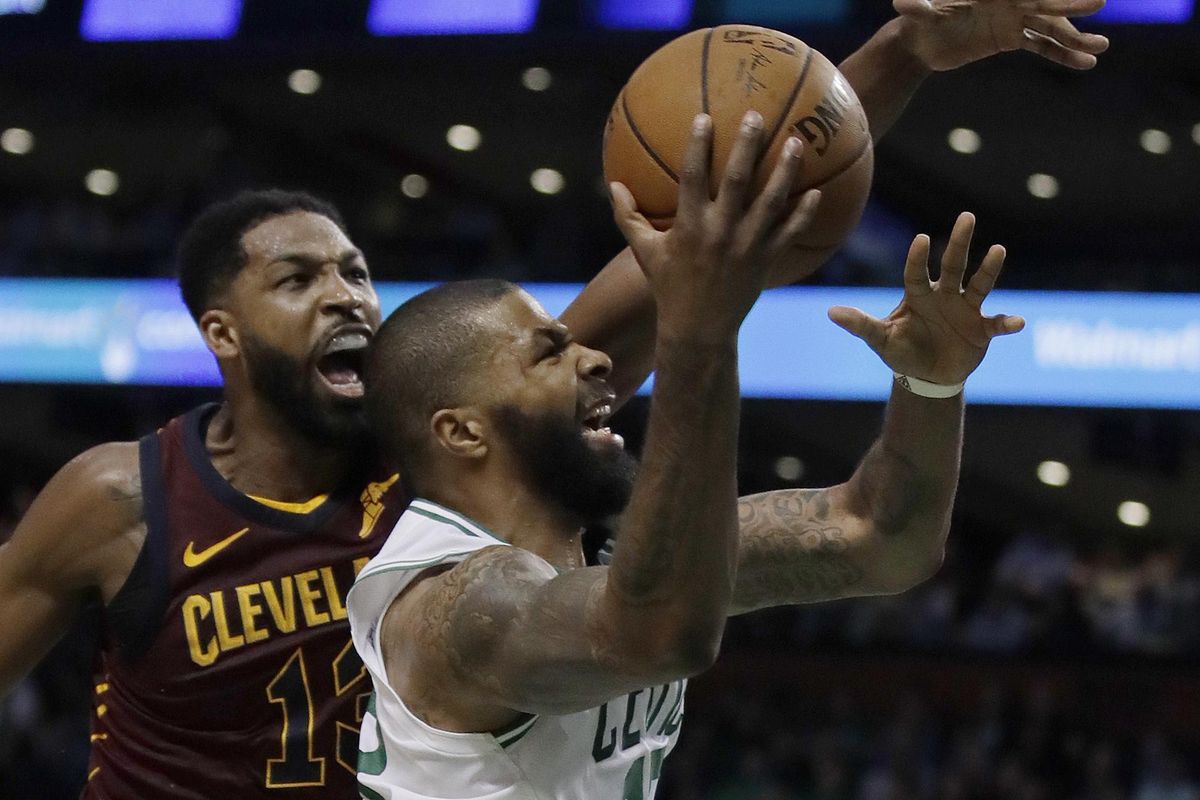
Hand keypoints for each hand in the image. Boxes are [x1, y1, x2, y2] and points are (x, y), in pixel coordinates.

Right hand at [611, 111, 820, 341]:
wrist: (697, 329)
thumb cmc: (669, 286)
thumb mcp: (644, 253)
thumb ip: (628, 217)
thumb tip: (613, 184)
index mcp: (688, 226)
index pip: (692, 177)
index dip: (697, 146)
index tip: (703, 116)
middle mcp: (719, 232)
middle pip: (737, 180)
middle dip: (747, 146)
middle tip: (757, 116)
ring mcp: (745, 246)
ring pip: (770, 202)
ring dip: (785, 171)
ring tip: (797, 143)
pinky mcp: (765, 261)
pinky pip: (789, 233)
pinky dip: (804, 214)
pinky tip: (817, 191)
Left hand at [828, 212, 1024, 384]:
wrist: (926, 375)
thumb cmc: (902, 351)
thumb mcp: (880, 340)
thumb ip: (860, 325)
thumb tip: (830, 313)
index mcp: (918, 295)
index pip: (916, 273)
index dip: (918, 258)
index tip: (920, 239)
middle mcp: (944, 295)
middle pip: (953, 265)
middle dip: (959, 242)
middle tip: (966, 216)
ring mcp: (965, 310)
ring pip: (979, 285)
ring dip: (988, 269)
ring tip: (998, 249)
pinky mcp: (982, 329)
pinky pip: (996, 323)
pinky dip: (1007, 322)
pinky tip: (1017, 322)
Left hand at [894, 0, 1109, 71]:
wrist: (919, 40)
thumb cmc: (919, 21)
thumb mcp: (918, 15)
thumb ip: (916, 7)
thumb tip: (901, 3)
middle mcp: (1009, 1)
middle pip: (1046, 4)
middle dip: (1072, 5)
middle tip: (1100, 3)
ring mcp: (1013, 19)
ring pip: (1049, 28)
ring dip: (1073, 39)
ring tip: (1100, 49)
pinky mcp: (1010, 38)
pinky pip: (1040, 47)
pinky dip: (1060, 55)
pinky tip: (1084, 64)